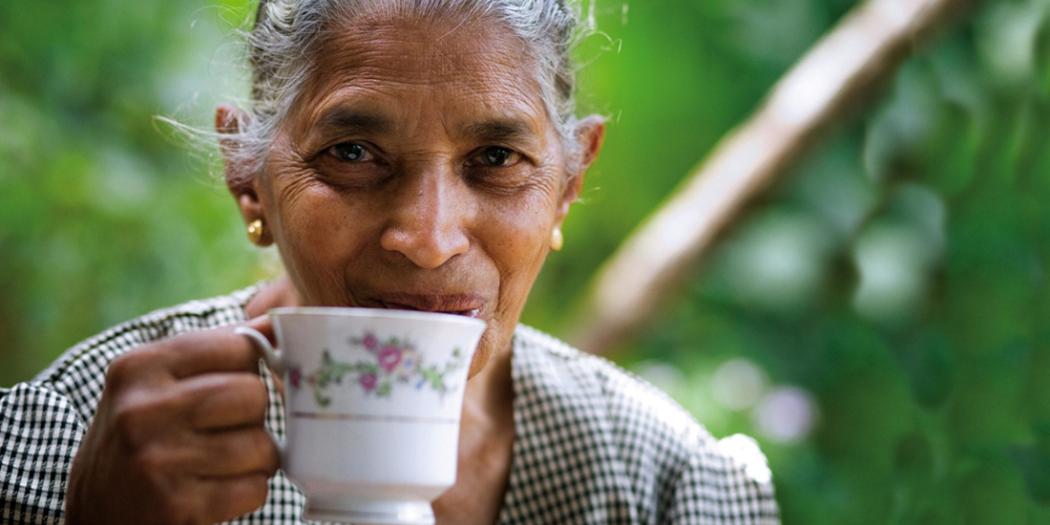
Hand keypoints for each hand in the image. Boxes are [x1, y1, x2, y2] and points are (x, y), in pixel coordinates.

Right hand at [65, 317, 279, 524]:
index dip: (253, 368)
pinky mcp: (176, 507)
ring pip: (261, 446)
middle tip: (231, 428)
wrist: (96, 511)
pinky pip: (254, 490)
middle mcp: (142, 410)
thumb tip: (279, 322)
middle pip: (253, 394)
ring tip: (226, 461)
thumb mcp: (159, 382)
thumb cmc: (144, 435)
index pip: (239, 346)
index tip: (238, 384)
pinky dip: (249, 491)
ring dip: (257, 458)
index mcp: (139, 366)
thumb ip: (218, 349)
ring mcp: (158, 461)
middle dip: (255, 415)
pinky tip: (219, 489)